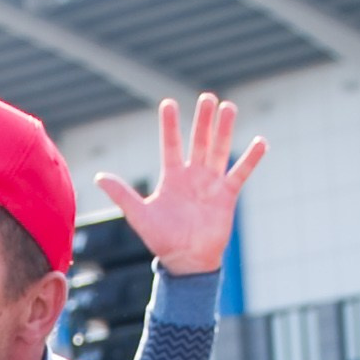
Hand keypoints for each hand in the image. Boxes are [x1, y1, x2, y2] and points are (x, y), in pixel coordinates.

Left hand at [95, 96, 266, 277]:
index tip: (168, 103)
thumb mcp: (138, 215)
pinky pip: (240, 173)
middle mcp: (193, 175)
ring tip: (229, 107)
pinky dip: (251, 159)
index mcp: (172, 177)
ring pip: (219, 150)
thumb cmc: (161, 239)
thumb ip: (122, 194)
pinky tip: (261, 142)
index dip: (170, 125)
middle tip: (208, 98)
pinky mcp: (227, 195)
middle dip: (203, 120)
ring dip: (224, 130)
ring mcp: (211, 183)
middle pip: (199, 141)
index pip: (171, 145)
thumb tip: (98, 177)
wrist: (185, 261)